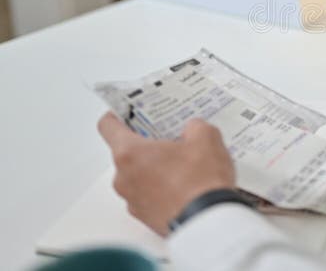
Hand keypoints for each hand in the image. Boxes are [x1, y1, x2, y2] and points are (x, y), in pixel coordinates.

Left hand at [97, 112, 235, 235]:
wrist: (208, 222)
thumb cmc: (200, 182)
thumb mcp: (207, 138)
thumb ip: (196, 126)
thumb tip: (194, 129)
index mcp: (130, 153)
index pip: (108, 126)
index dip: (118, 115)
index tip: (129, 113)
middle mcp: (124, 178)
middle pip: (128, 153)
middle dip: (150, 145)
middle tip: (173, 140)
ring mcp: (133, 201)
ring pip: (139, 176)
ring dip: (157, 170)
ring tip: (187, 167)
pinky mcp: (146, 218)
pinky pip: (150, 197)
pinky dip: (164, 190)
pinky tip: (188, 187)